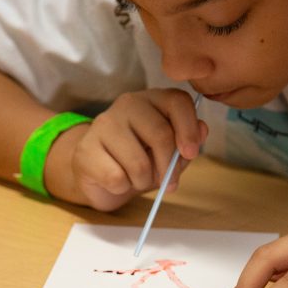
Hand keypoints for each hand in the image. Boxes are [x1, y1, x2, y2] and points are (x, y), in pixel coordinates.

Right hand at [45, 89, 206, 210]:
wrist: (101, 175)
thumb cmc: (140, 160)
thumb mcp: (169, 154)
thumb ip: (186, 144)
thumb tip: (202, 130)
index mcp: (153, 100)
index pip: (177, 101)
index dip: (188, 128)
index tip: (191, 153)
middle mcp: (127, 104)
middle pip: (160, 134)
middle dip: (168, 167)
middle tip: (168, 183)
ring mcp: (103, 124)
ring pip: (138, 162)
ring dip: (143, 181)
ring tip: (137, 179)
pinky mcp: (85, 149)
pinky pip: (116, 177)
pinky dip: (122, 188)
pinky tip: (117, 180)